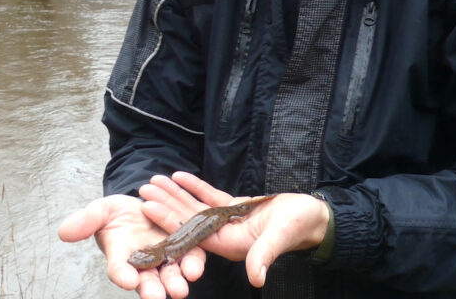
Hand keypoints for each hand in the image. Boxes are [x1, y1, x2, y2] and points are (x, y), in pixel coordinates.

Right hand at [57, 194, 203, 298]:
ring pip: (171, 275)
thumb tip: (64, 231)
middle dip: (152, 290)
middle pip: (147, 282)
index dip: (122, 275)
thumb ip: (86, 221)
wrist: (145, 203)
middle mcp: (143, 265)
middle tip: (155, 297)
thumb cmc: (118, 213)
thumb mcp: (101, 211)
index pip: (119, 270)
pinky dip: (193, 262)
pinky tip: (195, 266)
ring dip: (176, 282)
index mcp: (120, 258)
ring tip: (180, 289)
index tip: (126, 279)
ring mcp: (165, 258)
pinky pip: (190, 257)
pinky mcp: (185, 247)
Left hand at [139, 172, 330, 287]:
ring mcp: (228, 222)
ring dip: (175, 194)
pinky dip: (194, 186)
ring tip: (154, 179)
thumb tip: (256, 279)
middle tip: (143, 190)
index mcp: (231, 246)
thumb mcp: (280, 238)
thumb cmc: (298, 226)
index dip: (170, 221)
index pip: (193, 233)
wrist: (312, 218)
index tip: (150, 207)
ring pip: (195, 207)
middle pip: (188, 220)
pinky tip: (179, 175)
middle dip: (166, 205)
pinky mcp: (235, 209)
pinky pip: (210, 197)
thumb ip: (265, 256)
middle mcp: (224, 236)